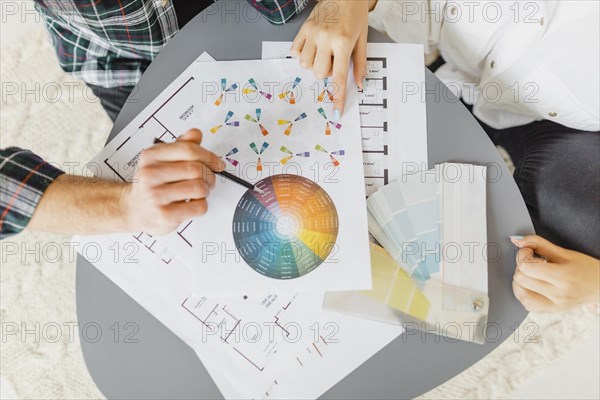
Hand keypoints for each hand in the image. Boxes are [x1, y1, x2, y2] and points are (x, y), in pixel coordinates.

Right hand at [121, 129, 224, 234]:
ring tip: (199, 192)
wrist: (135, 209)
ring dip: (206, 191)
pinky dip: (202, 205)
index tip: (217, 163)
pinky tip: (193, 203)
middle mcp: (151, 174)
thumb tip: (195, 134)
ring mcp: (156, 195)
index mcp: (152, 156)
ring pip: (199, 188)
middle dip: (210, 175)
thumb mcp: (162, 160)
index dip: (209, 156)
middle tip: (209, 180)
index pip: (189, 150)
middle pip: (197, 169)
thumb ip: (181, 146)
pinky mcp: (165, 214)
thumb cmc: (152, 184)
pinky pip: (198, 207)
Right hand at [291, 0, 372, 116]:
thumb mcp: (363, 39)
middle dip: (326, 72)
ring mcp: (312, 33)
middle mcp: (326, 39)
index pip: (339, 77)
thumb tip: (359, 84)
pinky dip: (302, 55)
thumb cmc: (354, 15)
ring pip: (305, 64)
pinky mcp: (303, 28)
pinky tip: (312, 48)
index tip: (336, 111)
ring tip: (322, 52)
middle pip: (319, 73)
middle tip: (333, 59)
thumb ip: (360, 63)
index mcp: (343, 43)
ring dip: (313, 64)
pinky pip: (295, 52)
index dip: (337, 96)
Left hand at [511, 235, 599, 311]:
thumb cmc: (585, 268)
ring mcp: (555, 305)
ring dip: (519, 281)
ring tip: (529, 274)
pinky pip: (529, 305)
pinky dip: (524, 294)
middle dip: (520, 266)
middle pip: (521, 279)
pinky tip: (530, 286)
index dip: (522, 255)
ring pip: (521, 295)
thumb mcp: (565, 252)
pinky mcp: (553, 311)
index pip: (527, 267)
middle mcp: (558, 294)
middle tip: (530, 261)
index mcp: (563, 277)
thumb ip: (539, 243)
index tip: (528, 251)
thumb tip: (517, 240)